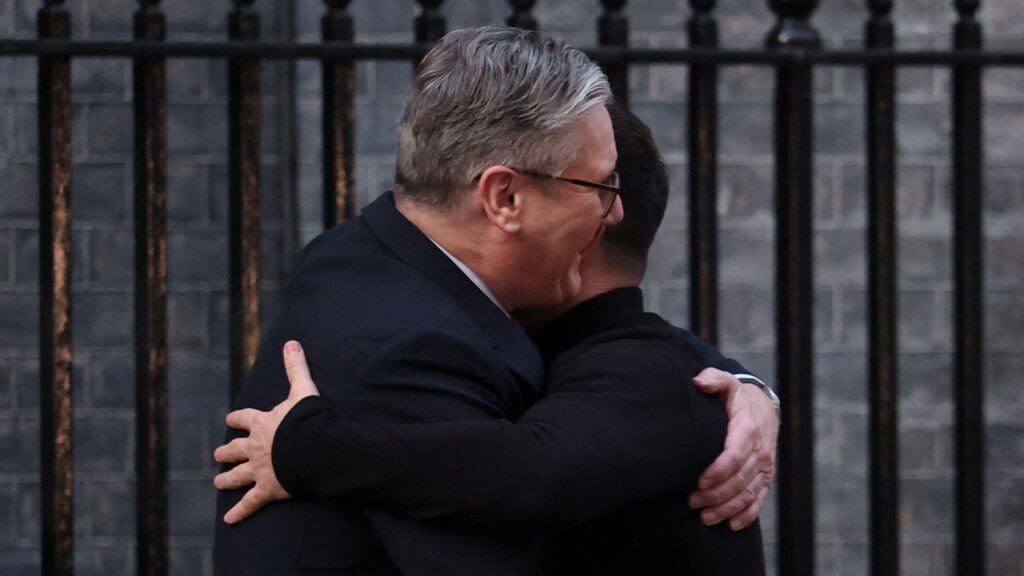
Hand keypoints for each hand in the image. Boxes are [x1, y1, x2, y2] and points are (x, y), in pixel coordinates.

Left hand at [213, 340, 320, 523]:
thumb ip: (296, 368)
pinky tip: (229, 520)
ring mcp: (259, 470)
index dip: (237, 418)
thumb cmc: (307, 420)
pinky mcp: (268, 490)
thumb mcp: (302, 391)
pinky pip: (250, 503)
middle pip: (236, 449)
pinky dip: (240, 512)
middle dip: (227, 452)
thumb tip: (292, 342)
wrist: (311, 449)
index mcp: (263, 423)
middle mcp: (255, 447)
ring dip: (227, 480)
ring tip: (218, 482)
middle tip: (219, 455)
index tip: (230, 420)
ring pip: (238, 476)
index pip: (244, 418)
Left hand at [688, 367, 778, 530]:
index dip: (718, 471)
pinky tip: (730, 525)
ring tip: (704, 517)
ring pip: (748, 493)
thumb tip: (699, 382)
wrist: (763, 406)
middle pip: (739, 479)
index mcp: (748, 429)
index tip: (699, 482)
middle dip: (716, 494)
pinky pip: (759, 499)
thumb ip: (713, 379)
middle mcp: (761, 451)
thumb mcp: (726, 382)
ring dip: (727, 508)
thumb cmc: (737, 397)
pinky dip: (747, 514)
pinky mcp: (766, 477)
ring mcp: (765, 466)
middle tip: (692, 502)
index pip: (735, 455)